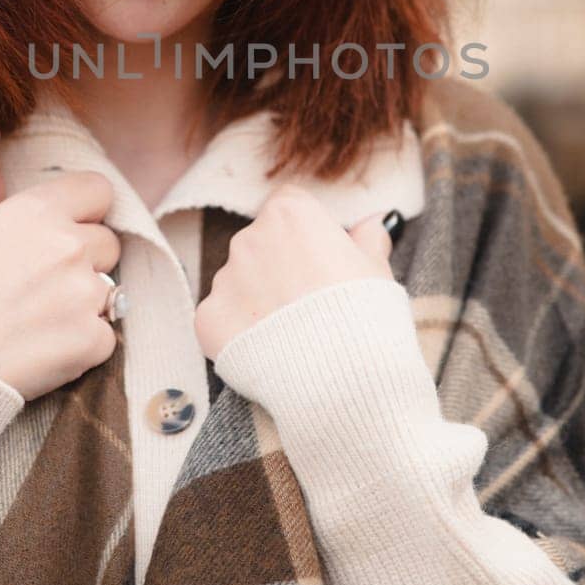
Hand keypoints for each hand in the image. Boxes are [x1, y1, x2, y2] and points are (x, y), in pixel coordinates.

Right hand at [0, 150, 121, 402]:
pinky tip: (44, 350)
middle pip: (107, 244)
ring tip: (36, 322)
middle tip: (42, 286)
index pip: (98, 191)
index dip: (87, 210)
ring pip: (107, 292)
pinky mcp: (91, 339)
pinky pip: (104, 336)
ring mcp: (84, 294)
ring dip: (83, 305)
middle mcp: (68, 246)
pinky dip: (83, 345)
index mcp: (37, 212)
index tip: (71, 228)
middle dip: (85, 262)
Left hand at [193, 183, 395, 362]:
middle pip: (262, 243)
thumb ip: (368, 239)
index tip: (321, 260)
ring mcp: (225, 278)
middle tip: (309, 303)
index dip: (306, 233)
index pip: (289, 207)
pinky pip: (222, 318)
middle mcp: (250, 237)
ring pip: (240, 281)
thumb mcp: (377, 270)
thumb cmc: (364, 316)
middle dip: (279, 266)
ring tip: (293, 333)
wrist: (339, 378)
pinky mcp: (207, 318)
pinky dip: (240, 332)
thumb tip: (373, 224)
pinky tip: (268, 351)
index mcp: (290, 214)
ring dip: (258, 298)